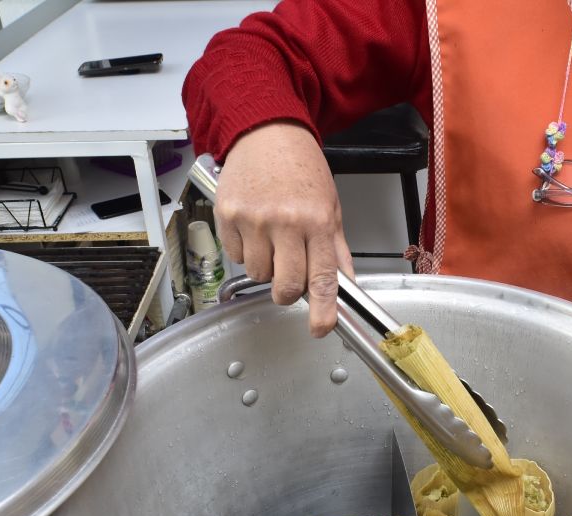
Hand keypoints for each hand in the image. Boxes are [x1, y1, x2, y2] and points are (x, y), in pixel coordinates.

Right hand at [215, 122, 353, 336]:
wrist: (266, 131)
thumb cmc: (300, 167)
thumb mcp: (330, 206)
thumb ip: (336, 249)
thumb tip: (344, 285)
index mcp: (317, 221)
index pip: (322, 278)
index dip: (322, 310)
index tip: (320, 328)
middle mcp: (285, 222)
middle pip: (285, 286)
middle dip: (287, 291)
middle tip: (289, 277)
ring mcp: (253, 220)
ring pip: (259, 274)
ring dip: (266, 266)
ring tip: (271, 237)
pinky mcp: (227, 215)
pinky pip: (237, 256)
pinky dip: (246, 250)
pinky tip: (254, 226)